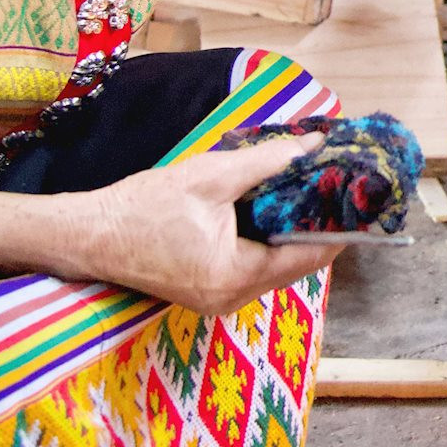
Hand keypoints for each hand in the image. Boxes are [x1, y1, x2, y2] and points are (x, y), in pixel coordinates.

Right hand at [74, 136, 346, 314]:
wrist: (88, 235)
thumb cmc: (142, 206)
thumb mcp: (210, 175)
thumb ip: (268, 162)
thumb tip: (313, 145)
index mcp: (237, 275)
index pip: (308, 255)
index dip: (337, 226)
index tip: (358, 198)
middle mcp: (233, 298)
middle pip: (297, 264)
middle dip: (318, 228)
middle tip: (336, 190)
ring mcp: (220, 300)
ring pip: (277, 268)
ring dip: (293, 235)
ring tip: (310, 196)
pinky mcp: (208, 293)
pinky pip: (255, 269)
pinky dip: (268, 243)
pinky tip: (273, 214)